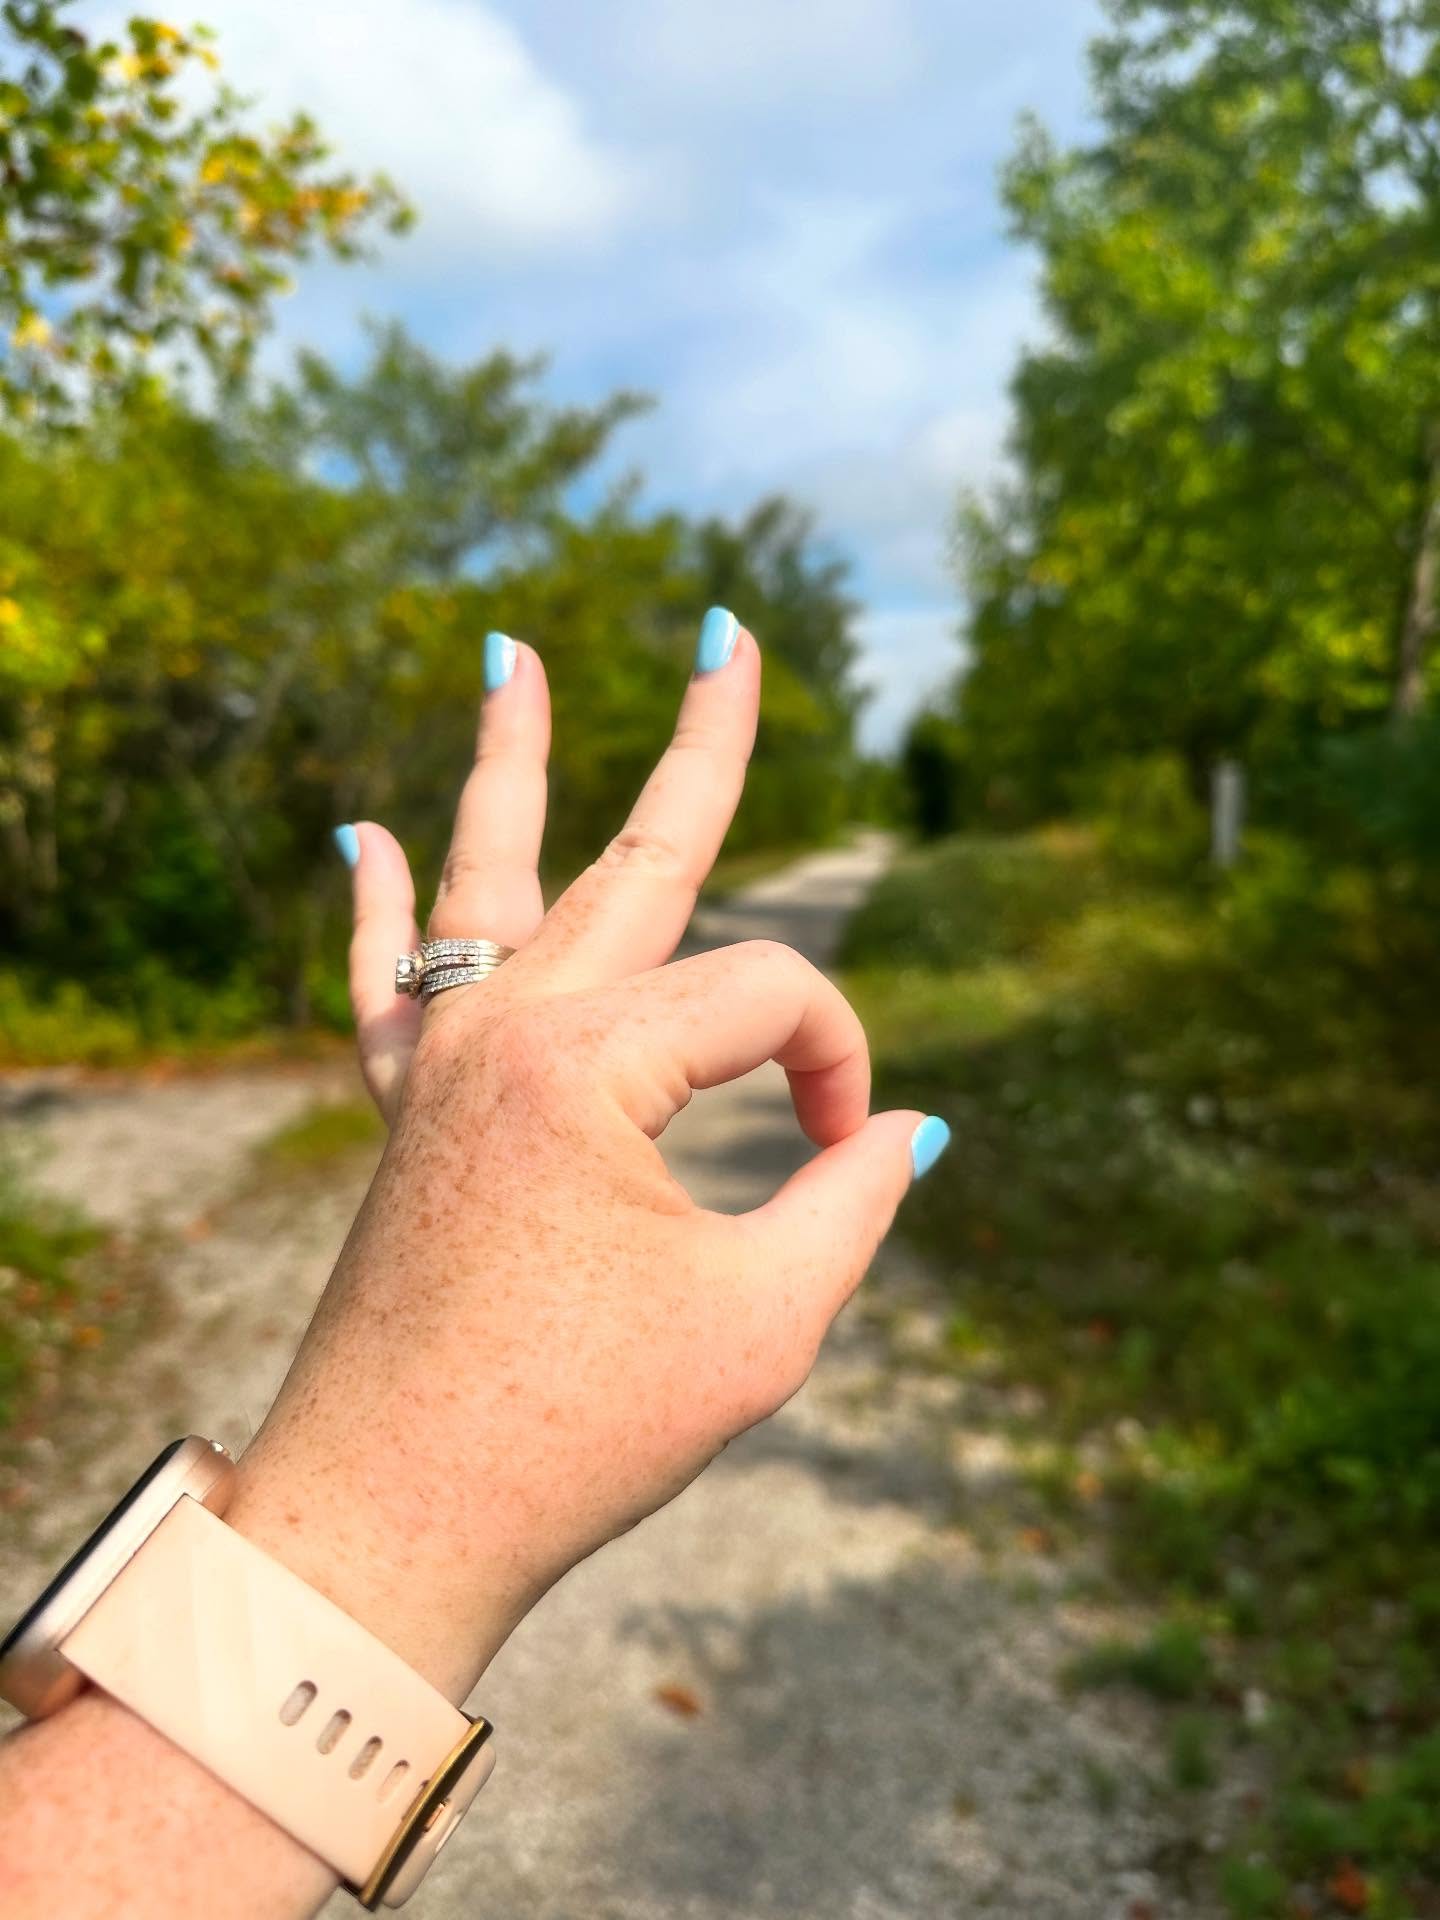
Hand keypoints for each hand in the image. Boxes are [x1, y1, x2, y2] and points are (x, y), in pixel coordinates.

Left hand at [235, 613, 945, 1700]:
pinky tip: (365, 832)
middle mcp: (508, 1029)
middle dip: (704, 742)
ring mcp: (442, 1064)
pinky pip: (387, 984)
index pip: (776, 1000)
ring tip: (509, 654)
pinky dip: (383, 907)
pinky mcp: (405, 1115)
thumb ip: (855, 1200)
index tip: (851, 1157)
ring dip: (510, 763)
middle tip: (729, 629)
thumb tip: (912, 1126)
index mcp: (595, 1062)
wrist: (393, 1522)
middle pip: (638, 857)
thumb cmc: (577, 1434)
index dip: (842, 1070)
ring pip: (487, 876)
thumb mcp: (762, 1323)